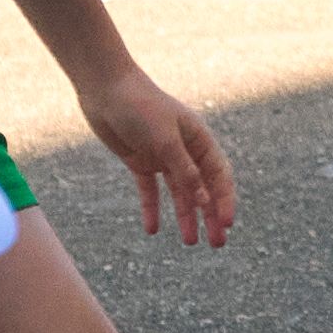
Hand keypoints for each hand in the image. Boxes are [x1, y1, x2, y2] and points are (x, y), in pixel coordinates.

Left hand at [83, 71, 237, 246]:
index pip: (219, 175)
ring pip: (179, 193)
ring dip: (186, 217)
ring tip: (191, 242)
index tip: (227, 224)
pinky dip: (152, 209)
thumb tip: (203, 200)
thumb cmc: (141, 106)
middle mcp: (184, 150)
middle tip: (218, 243)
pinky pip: (150, 191)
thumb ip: (183, 169)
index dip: (225, 200)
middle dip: (211, 215)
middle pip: (203, 188)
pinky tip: (153, 229)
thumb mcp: (164, 138)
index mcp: (199, 139)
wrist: (105, 90)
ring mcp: (162, 157)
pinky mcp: (140, 161)